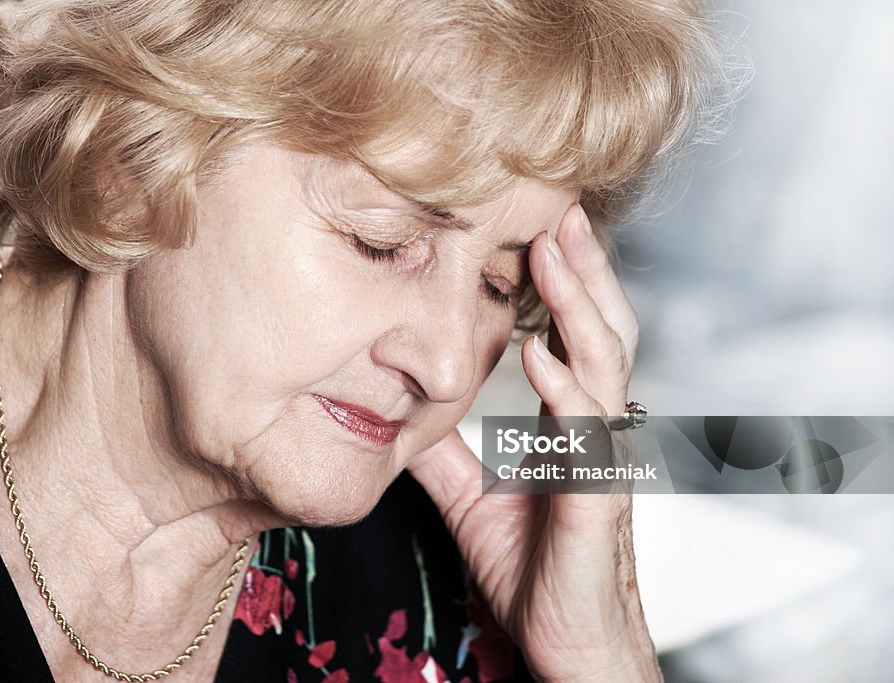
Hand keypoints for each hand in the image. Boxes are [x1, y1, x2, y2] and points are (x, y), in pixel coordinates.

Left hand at [407, 204, 659, 681]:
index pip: (570, 336)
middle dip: (581, 269)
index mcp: (570, 422)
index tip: (530, 230)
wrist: (567, 640)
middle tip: (558, 209)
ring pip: (606, 364)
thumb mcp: (472, 495)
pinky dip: (566, 391)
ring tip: (554, 251)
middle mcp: (594, 429)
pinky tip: (539, 356)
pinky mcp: (596, 498)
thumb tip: (401, 410)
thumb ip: (446, 449)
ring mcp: (600, 458)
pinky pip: (587, 435)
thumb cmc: (533, 566)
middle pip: (601, 330)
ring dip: (579, 305)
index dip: (558, 285)